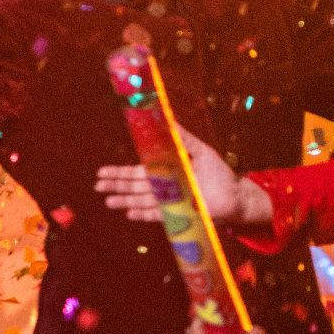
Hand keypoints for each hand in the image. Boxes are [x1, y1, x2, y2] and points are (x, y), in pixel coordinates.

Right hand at [96, 130, 269, 226]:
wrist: (235, 195)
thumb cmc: (218, 172)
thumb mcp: (199, 150)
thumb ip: (181, 138)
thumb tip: (167, 119)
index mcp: (166, 170)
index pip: (138, 171)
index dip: (120, 172)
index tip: (103, 171)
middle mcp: (164, 187)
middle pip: (135, 186)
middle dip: (117, 186)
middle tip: (98, 185)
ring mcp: (170, 202)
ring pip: (142, 200)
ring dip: (126, 200)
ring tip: (109, 201)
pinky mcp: (178, 214)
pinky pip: (157, 214)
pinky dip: (144, 213)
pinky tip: (129, 213)